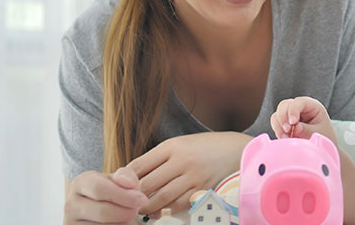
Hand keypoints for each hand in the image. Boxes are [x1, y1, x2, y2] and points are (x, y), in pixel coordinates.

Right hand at [64, 167, 146, 223]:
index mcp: (80, 183)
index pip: (100, 189)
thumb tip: (128, 183)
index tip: (141, 199)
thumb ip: (126, 176)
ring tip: (128, 216)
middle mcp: (71, 203)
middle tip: (136, 210)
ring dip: (122, 223)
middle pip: (102, 211)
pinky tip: (119, 223)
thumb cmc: (110, 191)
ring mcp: (71, 222)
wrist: (95, 206)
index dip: (124, 195)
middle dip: (125, 212)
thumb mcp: (117, 179)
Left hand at [126, 131, 251, 216]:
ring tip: (143, 210)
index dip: (125, 179)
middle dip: (134, 196)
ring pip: (161, 198)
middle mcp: (182, 159)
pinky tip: (164, 209)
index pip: (138, 165)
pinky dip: (168, 209)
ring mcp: (193, 175)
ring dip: (149, 207)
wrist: (234, 149)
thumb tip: (131, 178)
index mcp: (171, 146)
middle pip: (147, 184)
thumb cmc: (202, 147)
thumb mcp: (179, 144)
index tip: (120, 187)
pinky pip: (179, 204)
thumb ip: (158, 159)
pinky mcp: (203, 188)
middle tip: (127, 203)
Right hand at [270, 96, 336, 143]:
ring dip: (278, 126)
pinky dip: (277, 131)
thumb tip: (296, 128)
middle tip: (287, 131)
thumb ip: (307, 130)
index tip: (292, 123)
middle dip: (283, 117)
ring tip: (286, 137)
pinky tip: (284, 139)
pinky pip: (276, 124)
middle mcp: (300, 108)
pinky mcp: (285, 124)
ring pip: (277, 114)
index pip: (299, 102)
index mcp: (312, 106)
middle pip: (284, 105)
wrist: (322, 146)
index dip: (293, 110)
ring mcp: (290, 116)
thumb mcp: (320, 133)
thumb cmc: (325, 137)